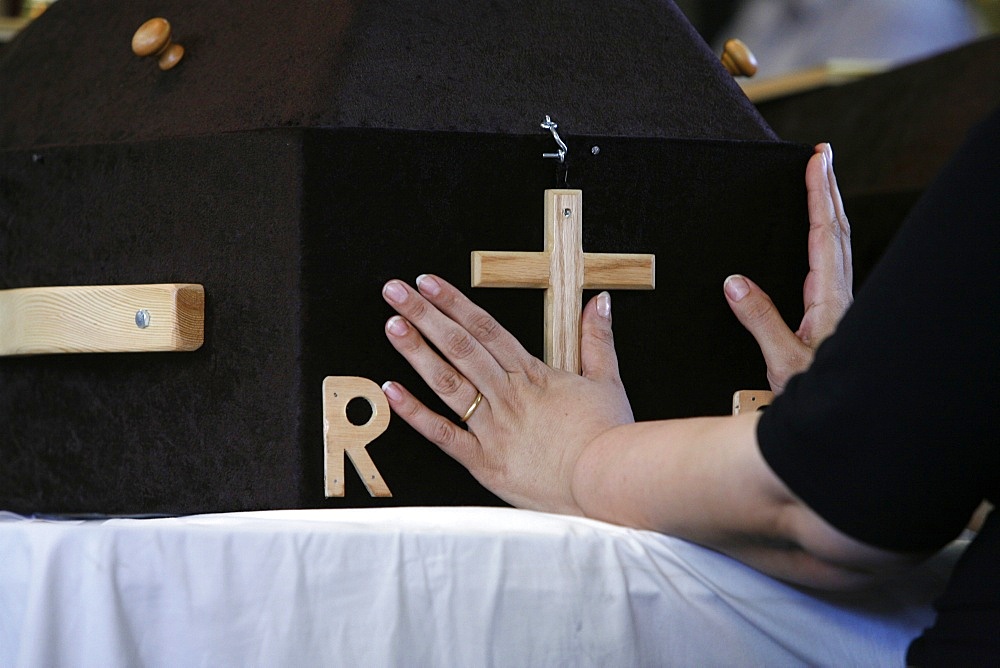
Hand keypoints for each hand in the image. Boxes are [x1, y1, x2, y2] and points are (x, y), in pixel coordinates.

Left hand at [380, 276, 633, 513]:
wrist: (608, 480)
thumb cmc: (609, 436)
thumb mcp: (607, 381)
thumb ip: (597, 339)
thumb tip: (600, 301)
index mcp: (533, 375)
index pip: (485, 329)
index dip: (454, 302)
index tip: (428, 283)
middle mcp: (508, 395)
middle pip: (460, 347)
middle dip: (425, 316)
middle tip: (395, 291)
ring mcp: (493, 427)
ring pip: (448, 383)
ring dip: (417, 352)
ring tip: (392, 326)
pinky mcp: (485, 462)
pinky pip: (444, 435)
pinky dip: (416, 413)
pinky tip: (392, 391)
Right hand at [724, 143, 852, 393]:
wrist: (840, 417)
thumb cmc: (815, 394)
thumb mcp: (781, 361)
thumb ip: (759, 321)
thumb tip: (734, 283)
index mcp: (828, 300)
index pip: (824, 235)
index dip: (820, 196)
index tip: (816, 162)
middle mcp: (837, 296)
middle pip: (837, 230)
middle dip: (829, 190)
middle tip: (822, 157)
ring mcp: (836, 304)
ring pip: (837, 245)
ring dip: (829, 210)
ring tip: (821, 183)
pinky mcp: (829, 313)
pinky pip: (829, 263)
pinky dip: (824, 237)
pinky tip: (817, 239)